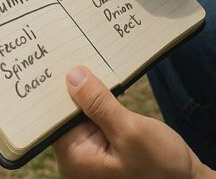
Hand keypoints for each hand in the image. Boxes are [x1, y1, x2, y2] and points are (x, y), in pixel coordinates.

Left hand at [53, 66, 210, 178]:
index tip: (62, 57)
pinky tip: (110, 81)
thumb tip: (72, 76)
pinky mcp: (107, 143)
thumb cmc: (160, 166)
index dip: (58, 87)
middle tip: (79, 49)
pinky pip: (99, 116)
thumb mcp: (130, 130)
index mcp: (75, 158)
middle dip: (76, 85)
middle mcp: (78, 155)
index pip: (55, 116)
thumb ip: (99, 104)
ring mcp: (93, 150)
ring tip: (94, 59)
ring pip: (84, 111)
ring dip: (92, 90)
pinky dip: (104, 99)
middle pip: (68, 112)